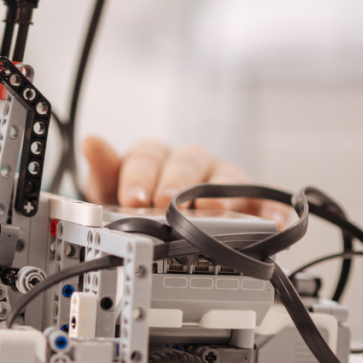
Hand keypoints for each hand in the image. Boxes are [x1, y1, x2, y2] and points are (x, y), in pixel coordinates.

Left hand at [82, 136, 289, 228]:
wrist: (160, 219)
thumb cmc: (136, 200)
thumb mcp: (111, 189)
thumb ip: (103, 170)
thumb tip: (91, 141)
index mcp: (156, 156)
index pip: (149, 155)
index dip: (140, 176)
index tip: (132, 197)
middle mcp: (190, 163)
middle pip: (188, 162)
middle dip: (177, 182)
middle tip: (166, 202)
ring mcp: (220, 180)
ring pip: (225, 178)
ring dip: (219, 194)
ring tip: (211, 212)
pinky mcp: (248, 200)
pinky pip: (264, 201)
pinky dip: (270, 209)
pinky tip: (271, 220)